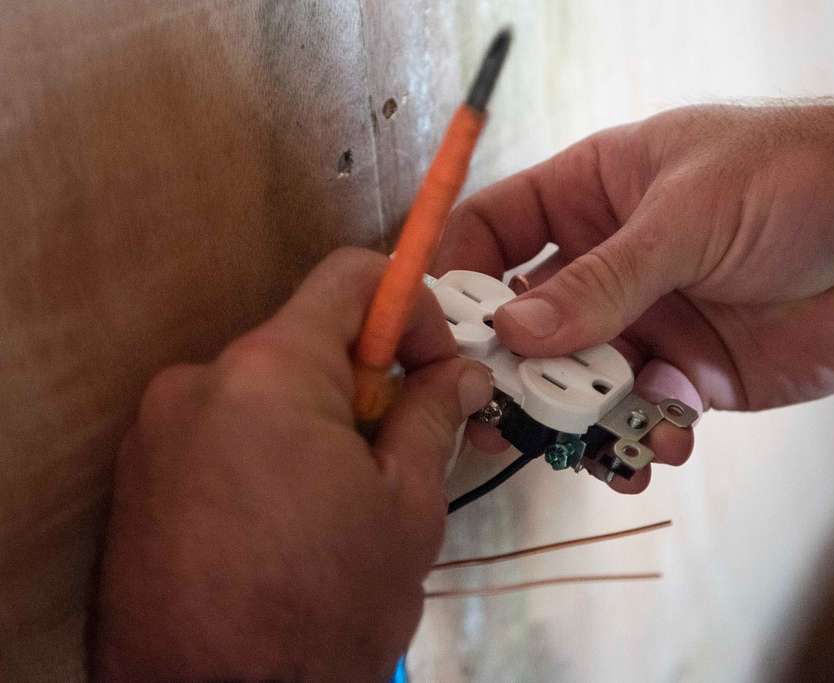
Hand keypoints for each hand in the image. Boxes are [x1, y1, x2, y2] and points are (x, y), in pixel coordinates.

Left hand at [95, 248, 492, 680]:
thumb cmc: (323, 608)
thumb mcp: (407, 508)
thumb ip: (433, 416)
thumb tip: (461, 372)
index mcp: (270, 373)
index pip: (351, 278)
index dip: (411, 308)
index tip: (437, 368)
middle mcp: (199, 381)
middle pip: (306, 342)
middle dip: (366, 383)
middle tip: (404, 451)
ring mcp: (156, 429)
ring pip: (265, 392)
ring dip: (317, 423)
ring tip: (343, 503)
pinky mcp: (137, 475)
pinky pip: (221, 432)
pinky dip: (266, 453)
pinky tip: (286, 522)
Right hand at [437, 104, 833, 488]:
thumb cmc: (795, 182)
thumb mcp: (687, 215)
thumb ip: (603, 280)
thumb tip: (515, 332)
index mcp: (592, 196)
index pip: (497, 230)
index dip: (461, 274)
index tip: (440, 329)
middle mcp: (607, 264)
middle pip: (527, 323)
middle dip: (513, 370)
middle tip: (497, 417)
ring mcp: (645, 322)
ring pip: (578, 382)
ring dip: (577, 419)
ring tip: (594, 443)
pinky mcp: (687, 376)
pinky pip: (640, 418)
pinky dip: (642, 441)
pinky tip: (666, 445)